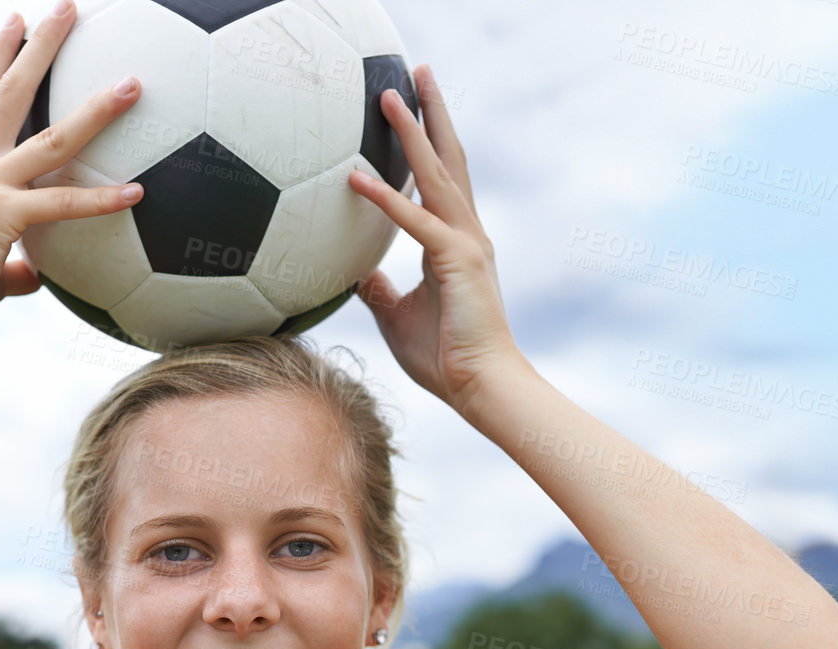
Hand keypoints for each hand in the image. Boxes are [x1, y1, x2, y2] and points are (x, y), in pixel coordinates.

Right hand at [0, 2, 145, 347]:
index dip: (1, 56)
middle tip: (68, 6)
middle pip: (11, 91)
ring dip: (96, 108)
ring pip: (52, 138)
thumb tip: (34, 274)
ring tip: (133, 83)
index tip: (17, 21)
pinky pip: (62, 205)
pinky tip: (138, 191)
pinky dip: (101, 200)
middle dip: (41, 45)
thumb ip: (15, 262)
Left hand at [348, 64, 520, 416]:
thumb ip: (379, 290)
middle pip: (448, 158)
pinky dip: (385, 199)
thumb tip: (356, 274)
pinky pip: (413, 223)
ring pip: (435, 175)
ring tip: (390, 94)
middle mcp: (466, 233)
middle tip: (417, 70)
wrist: (481, 389)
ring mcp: (465, 243)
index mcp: (455, 243)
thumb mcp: (397, 317)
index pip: (440, 180)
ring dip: (411, 132)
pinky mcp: (456, 262)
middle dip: (431, 112)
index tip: (412, 108)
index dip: (426, 143)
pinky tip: (355, 178)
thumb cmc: (446, 359)